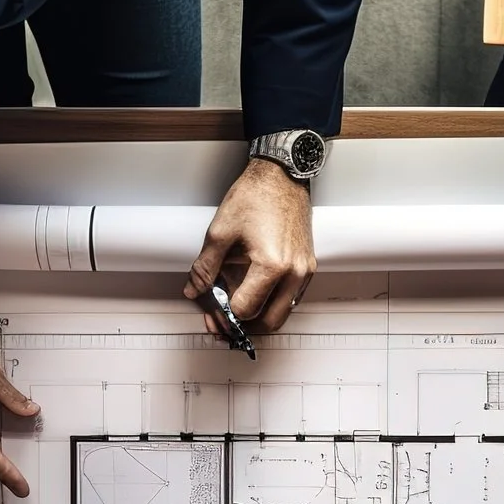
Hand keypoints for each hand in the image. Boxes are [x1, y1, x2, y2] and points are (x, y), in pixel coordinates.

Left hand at [183, 157, 314, 336]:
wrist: (282, 175)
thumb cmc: (256, 195)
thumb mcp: (220, 232)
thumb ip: (205, 267)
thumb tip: (195, 289)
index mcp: (271, 266)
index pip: (245, 309)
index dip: (223, 315)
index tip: (211, 312)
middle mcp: (293, 273)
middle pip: (268, 322)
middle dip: (243, 327)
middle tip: (223, 323)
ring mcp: (303, 271)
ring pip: (282, 314)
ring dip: (259, 318)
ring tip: (236, 311)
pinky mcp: (307, 266)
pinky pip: (291, 299)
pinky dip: (272, 304)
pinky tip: (254, 294)